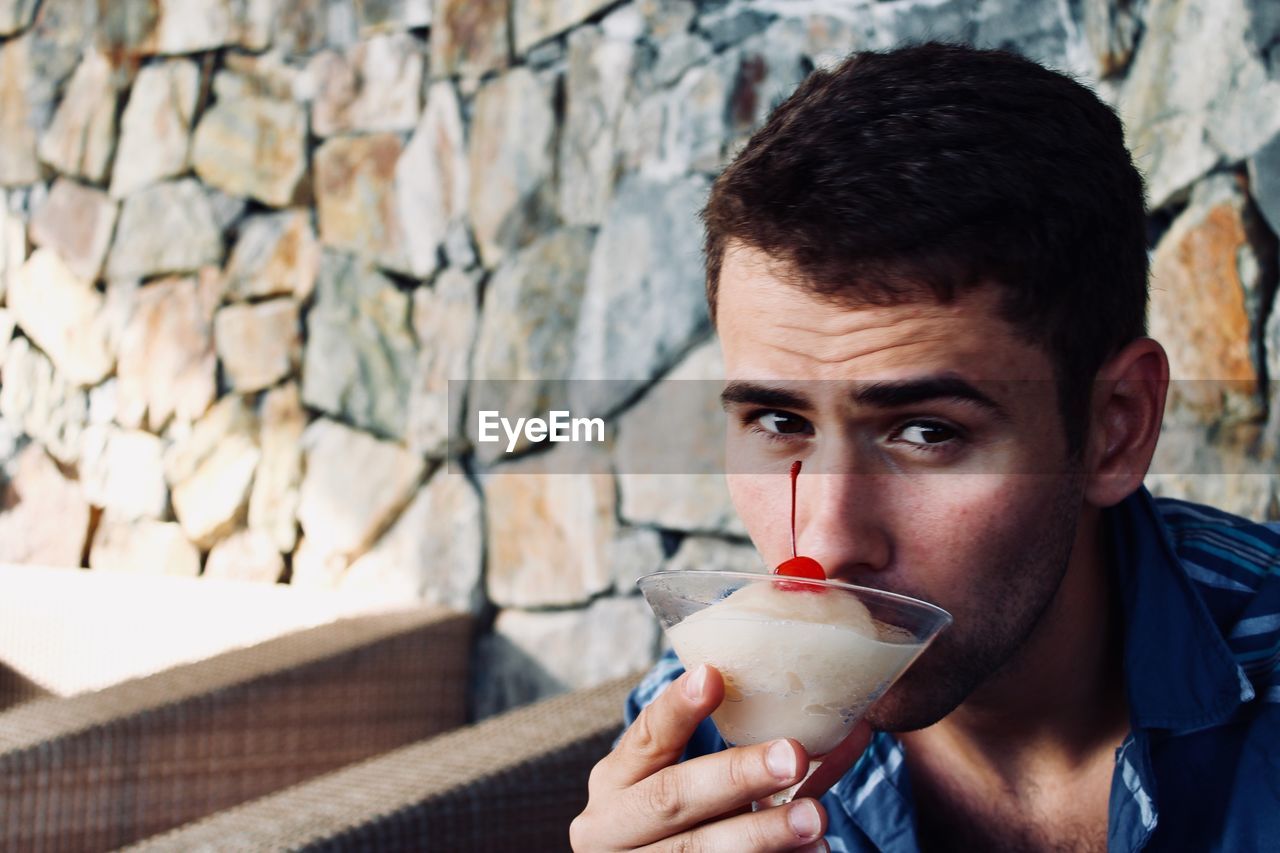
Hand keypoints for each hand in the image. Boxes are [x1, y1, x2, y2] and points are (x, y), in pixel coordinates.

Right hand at [570, 664, 870, 851]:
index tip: (713, 675)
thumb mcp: (676, 779)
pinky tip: (812, 852)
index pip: (645, 737)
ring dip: (762, 832)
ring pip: (697, 851)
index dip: (677, 708)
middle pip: (672, 798)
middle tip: (793, 756)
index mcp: (614, 783)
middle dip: (735, 775)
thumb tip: (837, 717)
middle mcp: (613, 827)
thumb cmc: (676, 817)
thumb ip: (738, 750)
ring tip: (815, 817)